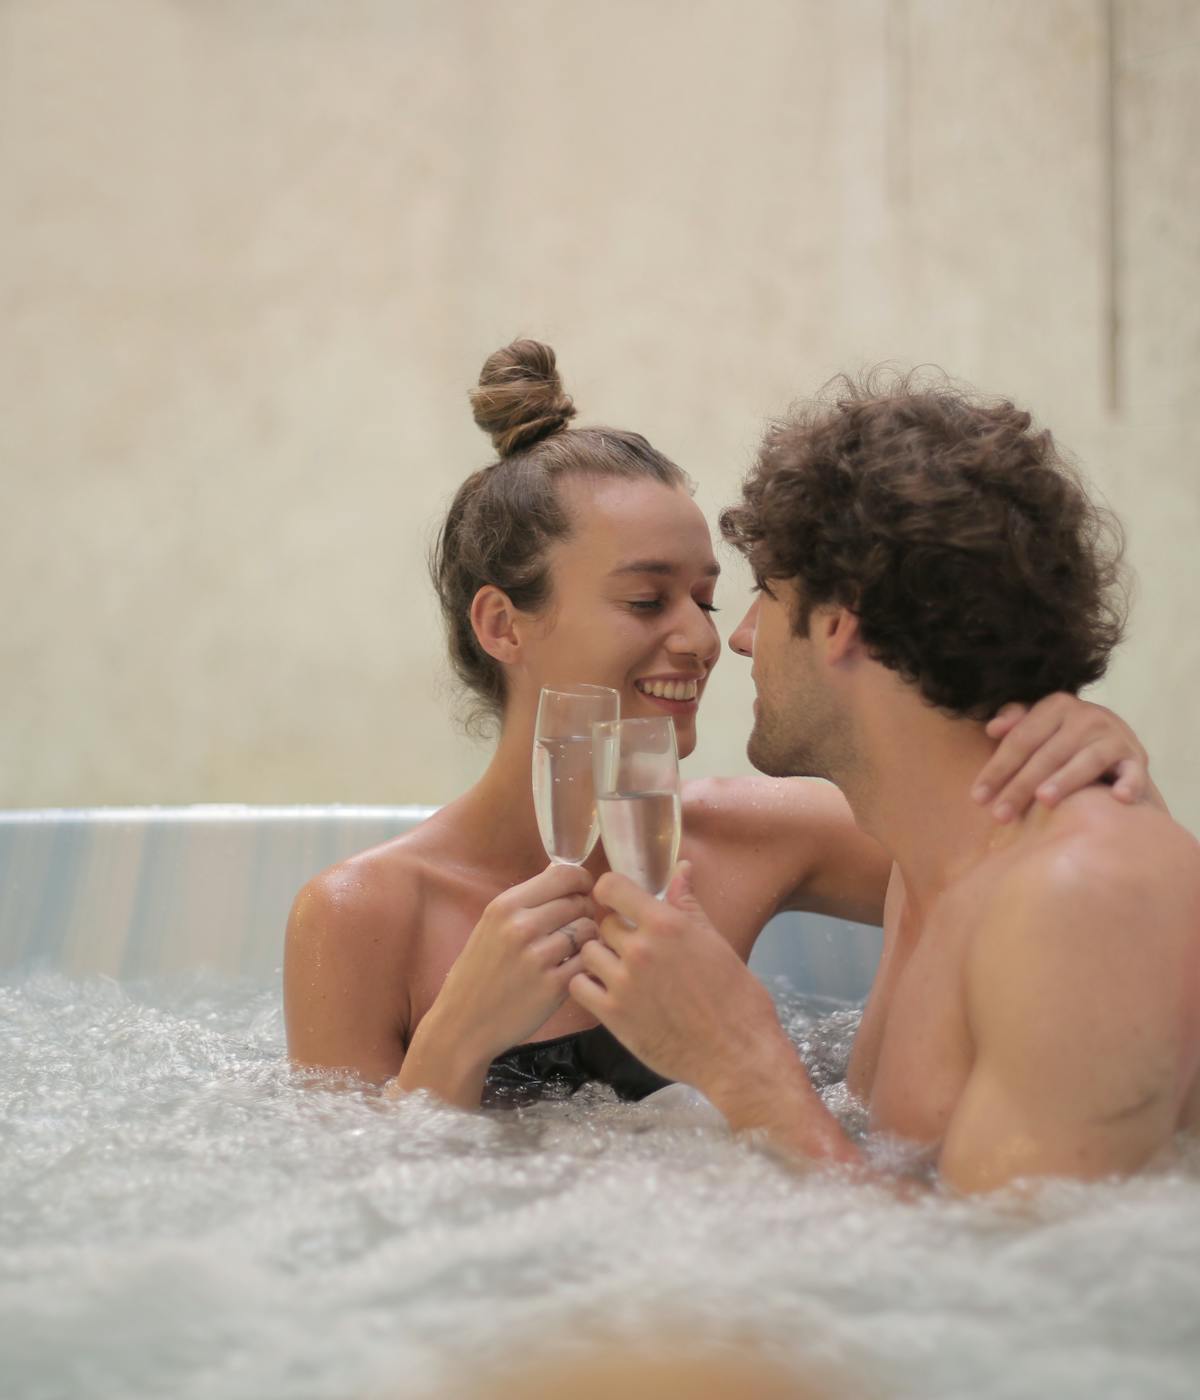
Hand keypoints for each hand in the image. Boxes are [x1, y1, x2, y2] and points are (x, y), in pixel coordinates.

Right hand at [435, 863, 598, 1063]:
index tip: (582, 891)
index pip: (563, 874)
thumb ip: (526, 900)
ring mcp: (538, 957)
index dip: (581, 880)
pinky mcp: (554, 987)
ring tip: (573, 949)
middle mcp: (521, 927)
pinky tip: (572, 969)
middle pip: (579, 901)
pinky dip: (586, 963)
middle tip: (576, 925)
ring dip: (588, 938)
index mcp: (504, 906)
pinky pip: (587, 961)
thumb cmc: (478, 973)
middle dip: (584, 911)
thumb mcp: (490, 926)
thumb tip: (561, 870)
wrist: (463, 1024)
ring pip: (588, 929)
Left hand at [569, 863, 788, 1095]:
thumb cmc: (736, 997)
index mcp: (666, 924)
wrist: (736, 1054)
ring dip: (601, 958)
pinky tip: (607, 991)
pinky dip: (588, 985)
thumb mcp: (715, 942)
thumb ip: (688, 905)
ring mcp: (622, 983)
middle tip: (633, 947)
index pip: (612, 887)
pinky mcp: (612, 1016)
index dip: (611, 892)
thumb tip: (681, 869)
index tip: (617, 902)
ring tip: (621, 971)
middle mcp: (639, 949)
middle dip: (615, 931)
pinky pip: (578, 986)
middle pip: (603, 923)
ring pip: (588, 953)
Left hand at [971, 693, 1149, 822]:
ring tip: (1043, 800)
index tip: (978, 797)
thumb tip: (993, 728)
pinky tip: (1118, 798)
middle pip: (1047, 755)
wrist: (1114, 742)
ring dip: (1065, 781)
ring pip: (1085, 761)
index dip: (997, 769)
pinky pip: (1133, 772)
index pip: (1020, 740)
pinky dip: (1129, 783)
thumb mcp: (1038, 723)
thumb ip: (1014, 721)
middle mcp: (1087, 717)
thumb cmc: (1062, 737)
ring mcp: (1113, 736)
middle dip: (1020, 786)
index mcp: (1056, 706)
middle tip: (1000, 814)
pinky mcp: (1136, 758)